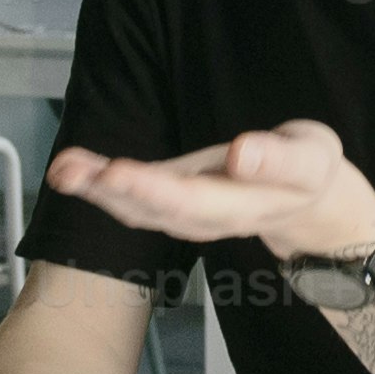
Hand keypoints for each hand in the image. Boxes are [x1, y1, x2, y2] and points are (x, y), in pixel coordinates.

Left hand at [45, 119, 374, 263]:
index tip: (117, 171)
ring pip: (137, 210)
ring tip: (63, 169)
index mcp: (244, 206)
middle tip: (70, 170)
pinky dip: (100, 186)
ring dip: (95, 191)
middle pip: (154, 211)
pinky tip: (72, 168)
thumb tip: (241, 154)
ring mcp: (187, 215)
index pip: (195, 202)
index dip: (154, 189)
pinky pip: (133, 200)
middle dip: (110, 191)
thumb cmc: (309, 171)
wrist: (309, 203)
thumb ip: (280, 160)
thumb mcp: (311, 157)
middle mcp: (209, 219)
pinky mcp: (174, 201)